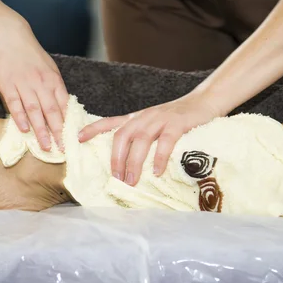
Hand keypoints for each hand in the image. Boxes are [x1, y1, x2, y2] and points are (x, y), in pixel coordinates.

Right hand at [0, 20, 68, 151]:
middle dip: (59, 132)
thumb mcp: (49, 68)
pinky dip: (20, 117)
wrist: (9, 34)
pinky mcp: (7, 84)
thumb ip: (54, 89)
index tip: (73, 140)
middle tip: (62, 150)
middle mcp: (41, 83)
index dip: (69, 124)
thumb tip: (62, 109)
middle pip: (52, 111)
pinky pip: (15, 103)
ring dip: (41, 130)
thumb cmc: (30, 54)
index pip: (64, 106)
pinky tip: (25, 130)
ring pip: (35, 110)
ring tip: (46, 146)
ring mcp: (24, 84)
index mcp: (54, 80)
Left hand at [78, 92, 223, 185]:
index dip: (93, 129)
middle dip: (116, 158)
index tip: (78, 139)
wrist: (204, 102)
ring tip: (131, 180)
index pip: (109, 121)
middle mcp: (144, 116)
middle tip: (116, 179)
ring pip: (140, 140)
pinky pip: (166, 141)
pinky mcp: (178, 123)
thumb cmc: (177, 118)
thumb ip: (141, 136)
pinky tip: (156, 172)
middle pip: (122, 135)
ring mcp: (161, 119)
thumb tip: (127, 162)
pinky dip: (159, 157)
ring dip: (133, 162)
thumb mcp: (153, 124)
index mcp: (136, 118)